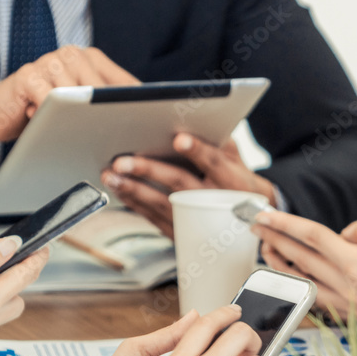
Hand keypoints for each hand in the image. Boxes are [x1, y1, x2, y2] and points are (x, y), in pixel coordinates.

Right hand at [0, 46, 139, 171]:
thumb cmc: (42, 113)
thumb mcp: (78, 110)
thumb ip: (104, 109)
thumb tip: (142, 127)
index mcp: (90, 59)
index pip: (125, 84)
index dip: (139, 108)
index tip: (152, 130)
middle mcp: (72, 55)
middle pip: (105, 91)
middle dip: (112, 118)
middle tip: (118, 141)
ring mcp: (49, 62)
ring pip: (79, 96)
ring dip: (82, 121)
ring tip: (82, 136)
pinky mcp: (28, 75)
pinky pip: (50, 100)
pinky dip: (54, 118)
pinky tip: (52, 127)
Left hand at [101, 134, 276, 238]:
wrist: (245, 229)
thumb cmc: (238, 187)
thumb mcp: (239, 164)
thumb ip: (222, 144)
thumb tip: (202, 122)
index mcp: (233, 182)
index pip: (215, 163)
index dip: (198, 151)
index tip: (179, 139)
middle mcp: (213, 202)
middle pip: (179, 183)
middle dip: (149, 171)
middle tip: (123, 161)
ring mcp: (196, 220)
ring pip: (160, 204)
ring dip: (133, 189)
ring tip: (111, 175)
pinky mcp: (181, 232)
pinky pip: (153, 217)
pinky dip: (134, 203)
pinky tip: (118, 189)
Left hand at [252, 212, 356, 325]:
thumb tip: (344, 233)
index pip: (312, 237)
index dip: (286, 223)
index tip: (267, 214)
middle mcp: (344, 286)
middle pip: (299, 257)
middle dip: (274, 238)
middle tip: (256, 223)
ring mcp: (343, 304)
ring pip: (300, 281)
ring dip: (279, 263)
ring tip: (264, 247)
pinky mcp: (346, 314)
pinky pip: (312, 297)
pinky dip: (296, 285)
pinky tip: (290, 276)